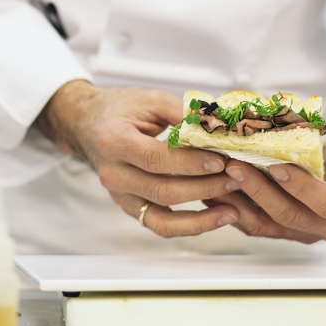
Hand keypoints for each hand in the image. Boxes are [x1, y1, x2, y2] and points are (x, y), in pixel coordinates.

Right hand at [36, 80, 239, 236]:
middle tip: (236, 178)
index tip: (221, 160)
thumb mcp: (149, 99)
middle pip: (163, 190)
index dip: (190, 163)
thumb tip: (218, 126)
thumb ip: (182, 113)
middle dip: (204, 187)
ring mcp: (120, 195)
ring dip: (201, 217)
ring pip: (162, 217)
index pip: (156, 159)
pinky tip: (215, 219)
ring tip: (233, 209)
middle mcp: (113, 174)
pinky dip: (189, 226)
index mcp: (115, 142)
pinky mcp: (129, 207)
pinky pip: (160, 225)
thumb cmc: (119, 109)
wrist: (88, 125)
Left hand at [206, 122, 325, 242]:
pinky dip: (236, 210)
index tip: (277, 167)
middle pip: (289, 215)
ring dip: (240, 202)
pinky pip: (259, 226)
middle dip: (259, 190)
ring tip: (217, 178)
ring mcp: (307, 233)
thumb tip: (291, 119)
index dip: (301, 187)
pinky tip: (216, 193)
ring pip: (268, 224)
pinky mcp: (288, 232)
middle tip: (235, 166)